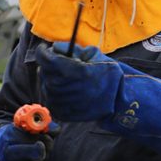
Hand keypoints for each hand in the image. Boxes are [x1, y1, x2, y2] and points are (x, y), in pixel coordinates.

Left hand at [36, 42, 160, 156]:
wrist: (118, 101)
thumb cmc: (108, 75)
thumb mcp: (95, 55)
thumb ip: (72, 49)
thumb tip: (54, 48)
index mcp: (76, 71)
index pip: (47, 60)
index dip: (43, 52)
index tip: (44, 49)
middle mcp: (68, 88)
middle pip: (45, 73)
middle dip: (49, 66)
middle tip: (58, 63)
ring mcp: (64, 102)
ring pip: (46, 86)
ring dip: (51, 80)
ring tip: (66, 78)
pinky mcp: (62, 113)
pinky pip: (50, 99)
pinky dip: (53, 93)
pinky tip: (65, 90)